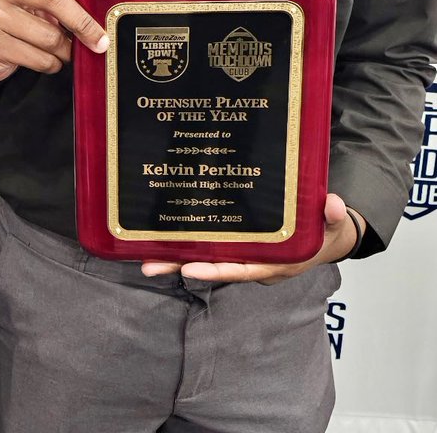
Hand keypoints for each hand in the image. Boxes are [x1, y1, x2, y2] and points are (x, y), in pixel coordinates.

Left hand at [140, 193, 361, 283]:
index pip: (242, 269)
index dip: (217, 270)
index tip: (190, 269)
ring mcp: (242, 254)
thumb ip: (333, 216)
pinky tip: (160, 237)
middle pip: (214, 267)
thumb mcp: (332, 223)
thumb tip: (332, 204)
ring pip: (205, 258)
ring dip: (176, 257)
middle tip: (148, 266)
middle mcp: (254, 262)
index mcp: (276, 263)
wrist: (325, 231)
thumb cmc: (325, 229)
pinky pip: (208, 245)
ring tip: (143, 258)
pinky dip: (186, 243)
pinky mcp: (235, 243)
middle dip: (181, 266)